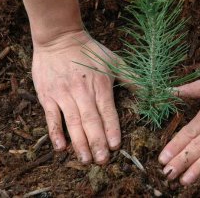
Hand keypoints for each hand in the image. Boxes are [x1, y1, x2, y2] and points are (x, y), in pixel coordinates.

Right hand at [32, 30, 120, 163]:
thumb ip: (132, 77)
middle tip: (102, 161)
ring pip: (72, 122)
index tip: (116, 146)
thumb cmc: (90, 50)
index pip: (107, 111)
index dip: (111, 129)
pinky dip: (55, 132)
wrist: (59, 37)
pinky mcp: (48, 95)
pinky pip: (51, 117)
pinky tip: (61, 147)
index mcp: (100, 84)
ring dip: (79, 142)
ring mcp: (63, 94)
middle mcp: (82, 91)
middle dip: (97, 142)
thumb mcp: (114, 60)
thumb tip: (152, 91)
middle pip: (91, 121)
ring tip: (86, 160)